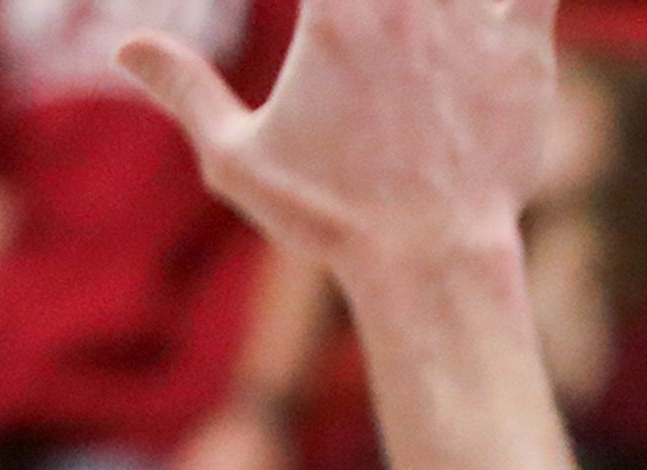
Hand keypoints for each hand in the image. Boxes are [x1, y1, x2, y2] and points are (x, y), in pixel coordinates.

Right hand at [116, 0, 555, 279]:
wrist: (433, 266)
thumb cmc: (335, 221)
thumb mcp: (240, 161)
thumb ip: (185, 92)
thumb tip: (123, 50)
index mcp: (337, 10)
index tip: (315, 10)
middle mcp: (406, 0)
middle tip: (371, 11)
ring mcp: (471, 20)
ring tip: (419, 10)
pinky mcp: (523, 49)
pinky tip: (501, 7)